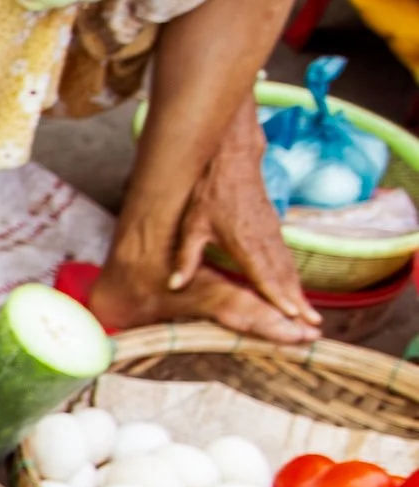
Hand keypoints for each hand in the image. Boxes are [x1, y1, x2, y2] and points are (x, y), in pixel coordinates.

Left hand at [169, 104, 320, 331]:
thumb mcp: (192, 225)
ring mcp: (272, 234)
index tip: (291, 315)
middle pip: (283, 276)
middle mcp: (264, 240)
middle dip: (297, 303)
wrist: (233, 160)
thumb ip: (186, 257)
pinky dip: (292, 277)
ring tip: (310, 316)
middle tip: (312, 326)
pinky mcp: (274, 230)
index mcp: (245, 242)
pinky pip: (286, 258)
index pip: (264, 275)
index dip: (277, 297)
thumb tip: (174, 285)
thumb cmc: (210, 193)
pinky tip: (294, 290)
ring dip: (299, 292)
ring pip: (288, 268)